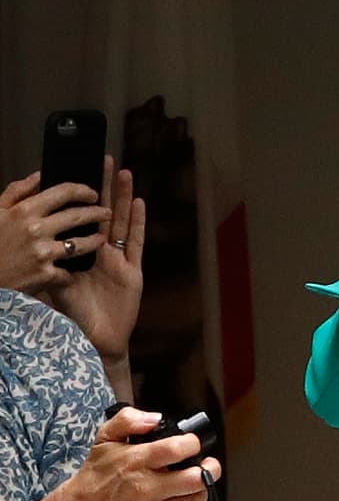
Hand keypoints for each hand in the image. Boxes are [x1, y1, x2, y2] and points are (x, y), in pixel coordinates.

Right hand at [0, 172, 109, 292]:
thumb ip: (17, 192)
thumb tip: (39, 176)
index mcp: (24, 211)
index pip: (62, 193)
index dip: (83, 191)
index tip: (93, 194)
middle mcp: (36, 229)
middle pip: (77, 217)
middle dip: (98, 213)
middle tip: (107, 213)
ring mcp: (43, 252)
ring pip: (81, 244)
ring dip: (95, 241)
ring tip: (101, 239)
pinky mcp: (46, 274)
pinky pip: (69, 272)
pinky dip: (71, 272)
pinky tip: (76, 270)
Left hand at [44, 158, 144, 368]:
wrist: (92, 341)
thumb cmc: (74, 317)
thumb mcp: (54, 285)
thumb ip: (49, 264)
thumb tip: (37, 242)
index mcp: (82, 255)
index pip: (80, 219)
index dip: (81, 197)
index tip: (78, 172)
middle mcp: (102, 254)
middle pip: (103, 213)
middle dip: (104, 187)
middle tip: (104, 159)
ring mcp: (119, 261)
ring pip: (120, 222)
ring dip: (123, 197)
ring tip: (124, 172)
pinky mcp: (132, 272)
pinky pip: (134, 243)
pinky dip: (136, 223)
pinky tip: (138, 204)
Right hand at [54, 407, 215, 500]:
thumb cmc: (98, 473)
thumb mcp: (106, 438)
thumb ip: (128, 420)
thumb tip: (155, 418)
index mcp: (136, 462)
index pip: (176, 449)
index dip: (192, 443)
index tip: (193, 443)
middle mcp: (146, 488)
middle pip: (194, 478)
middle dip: (208, 468)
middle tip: (207, 463)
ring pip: (196, 499)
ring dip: (201, 488)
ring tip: (196, 480)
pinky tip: (184, 496)